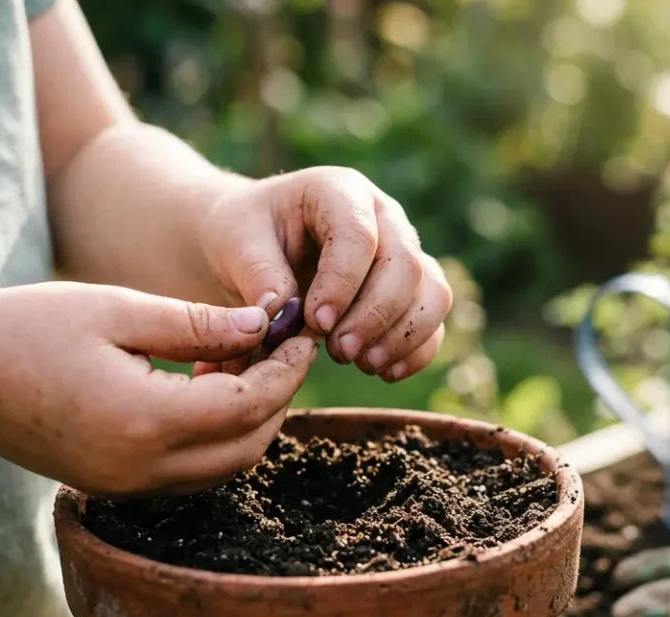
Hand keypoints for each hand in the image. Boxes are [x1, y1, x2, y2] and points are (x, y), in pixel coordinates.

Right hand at [0, 281, 317, 497]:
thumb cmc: (28, 327)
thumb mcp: (118, 310)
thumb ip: (197, 324)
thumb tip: (263, 325)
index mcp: (144, 421)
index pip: (250, 405)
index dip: (286, 369)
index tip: (302, 331)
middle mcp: (140, 469)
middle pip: (248, 445)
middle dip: (277, 396)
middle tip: (280, 344)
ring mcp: (126, 487)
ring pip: (224, 465)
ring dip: (248, 417)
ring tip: (240, 358)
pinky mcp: (114, 487)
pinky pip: (190, 470)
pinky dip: (214, 433)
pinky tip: (205, 386)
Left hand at [198, 167, 452, 381]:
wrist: (256, 247)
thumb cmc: (245, 236)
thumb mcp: (236, 243)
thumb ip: (259, 274)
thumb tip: (283, 315)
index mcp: (340, 191)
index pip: (359, 234)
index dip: (343, 282)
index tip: (316, 322)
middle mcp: (384, 217)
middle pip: (406, 264)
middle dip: (376, 315)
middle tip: (338, 352)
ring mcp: (405, 251)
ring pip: (433, 291)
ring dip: (403, 335)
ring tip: (362, 363)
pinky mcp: (412, 288)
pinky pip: (433, 319)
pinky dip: (416, 350)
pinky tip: (383, 372)